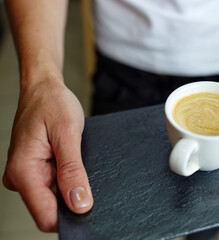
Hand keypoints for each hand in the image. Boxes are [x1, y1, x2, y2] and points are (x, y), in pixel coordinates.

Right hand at [2, 78, 92, 231]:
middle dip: (72, 200)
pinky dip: (67, 179)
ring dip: (70, 186)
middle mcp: (20, 177)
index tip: (90, 207)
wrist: (43, 88)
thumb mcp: (68, 134)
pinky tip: (74, 163)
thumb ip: (72, 171)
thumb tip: (79, 204)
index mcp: (24, 171)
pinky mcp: (34, 170)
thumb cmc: (52, 104)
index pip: (46, 215)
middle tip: (88, 176)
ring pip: (53, 198)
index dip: (70, 217)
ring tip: (79, 163)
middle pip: (50, 209)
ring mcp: (26, 175)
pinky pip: (53, 185)